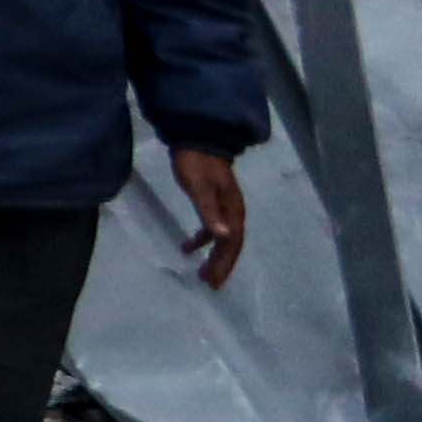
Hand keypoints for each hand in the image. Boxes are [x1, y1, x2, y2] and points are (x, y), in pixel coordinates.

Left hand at [179, 147, 250, 292]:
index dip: (224, 263)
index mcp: (233, 210)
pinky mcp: (213, 201)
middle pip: (230, 244)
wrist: (197, 138)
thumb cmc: (196, 163)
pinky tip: (187, 247)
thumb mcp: (199, 188)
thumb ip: (209, 212)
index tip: (214, 281)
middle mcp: (233, 211)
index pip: (232, 244)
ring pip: (222, 238)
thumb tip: (224, 237)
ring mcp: (224, 206)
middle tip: (209, 284)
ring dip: (213, 256)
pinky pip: (212, 228)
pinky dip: (202, 240)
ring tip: (201, 274)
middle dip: (221, 265)